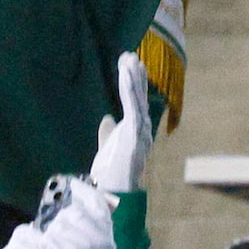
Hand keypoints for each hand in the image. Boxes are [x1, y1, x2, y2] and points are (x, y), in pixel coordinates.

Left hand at [90, 51, 157, 196]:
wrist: (113, 193)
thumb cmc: (111, 175)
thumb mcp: (107, 149)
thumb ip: (108, 134)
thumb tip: (107, 119)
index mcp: (136, 131)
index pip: (136, 102)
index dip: (133, 83)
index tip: (130, 65)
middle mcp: (142, 128)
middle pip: (140, 97)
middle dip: (136, 75)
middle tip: (130, 56)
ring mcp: (141, 130)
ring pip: (138, 99)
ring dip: (134, 78)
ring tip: (130, 59)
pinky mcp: (135, 133)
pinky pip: (133, 106)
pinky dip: (130, 88)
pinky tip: (127, 74)